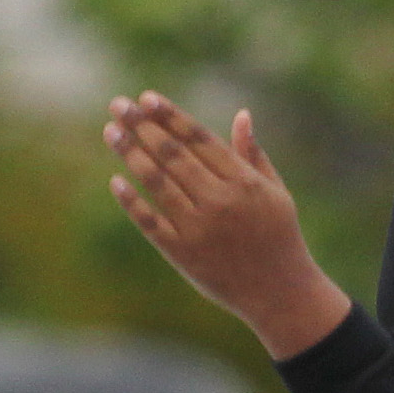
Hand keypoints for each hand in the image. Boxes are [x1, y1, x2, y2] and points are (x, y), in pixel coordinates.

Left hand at [105, 93, 349, 358]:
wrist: (282, 295)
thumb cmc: (280, 239)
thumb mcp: (277, 195)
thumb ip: (255, 156)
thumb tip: (242, 115)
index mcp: (245, 183)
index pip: (199, 139)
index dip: (170, 116)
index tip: (146, 97)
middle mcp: (221, 202)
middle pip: (173, 154)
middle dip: (142, 126)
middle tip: (118, 105)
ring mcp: (200, 228)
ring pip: (156, 181)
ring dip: (130, 153)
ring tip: (112, 132)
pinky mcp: (184, 253)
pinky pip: (149, 220)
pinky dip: (131, 200)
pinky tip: (116, 180)